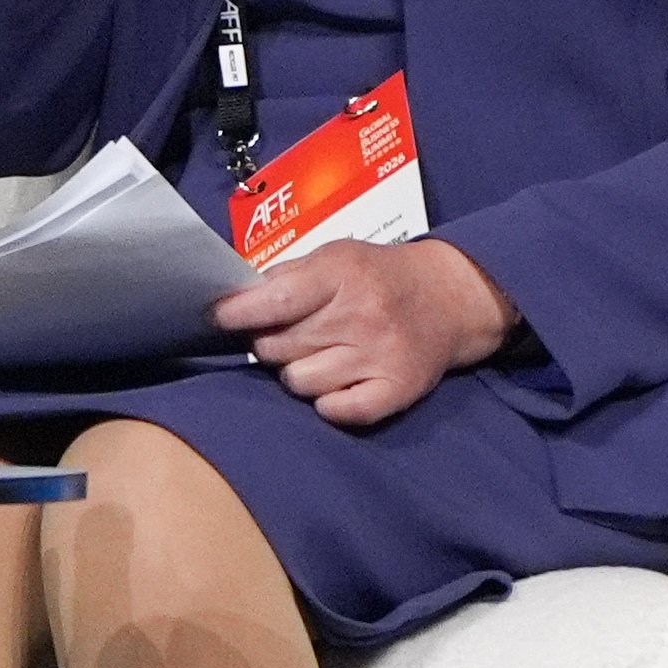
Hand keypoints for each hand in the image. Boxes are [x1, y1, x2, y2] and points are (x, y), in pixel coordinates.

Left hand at [210, 237, 515, 427]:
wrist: (449, 298)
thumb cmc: (378, 276)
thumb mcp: (334, 256)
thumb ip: (286, 277)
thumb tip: (234, 301)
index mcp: (342, 274)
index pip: (276, 301)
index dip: (238, 313)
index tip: (218, 317)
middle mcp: (362, 315)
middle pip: (280, 346)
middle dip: (270, 343)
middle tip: (287, 335)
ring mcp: (381, 354)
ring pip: (300, 382)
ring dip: (297, 372)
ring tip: (316, 355)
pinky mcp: (397, 389)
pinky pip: (338, 411)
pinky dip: (327, 403)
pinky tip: (334, 383)